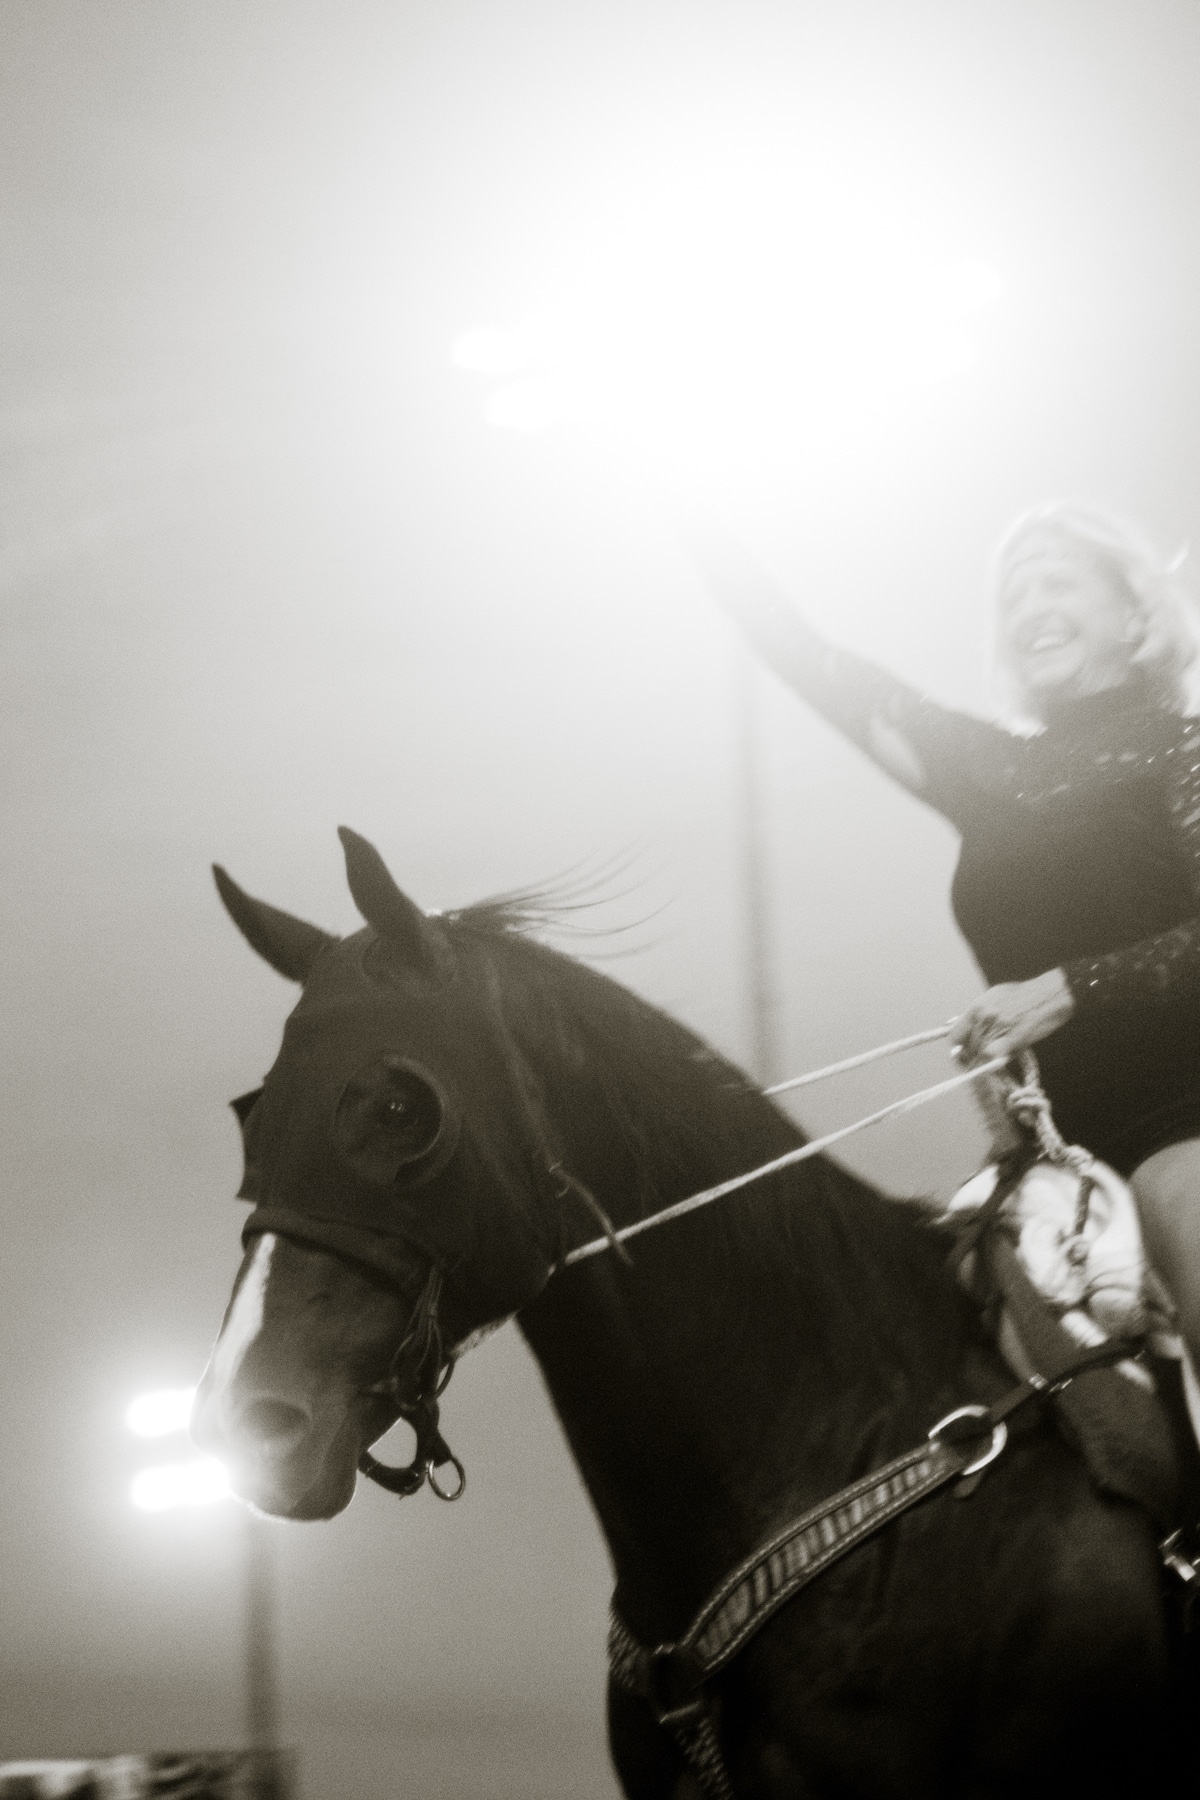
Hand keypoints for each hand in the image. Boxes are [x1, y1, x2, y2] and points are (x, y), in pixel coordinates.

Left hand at [950, 969, 1074, 1065]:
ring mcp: (996, 1028)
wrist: (1050, 995)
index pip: (955, 1034)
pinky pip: (992, 1056)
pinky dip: (993, 1063)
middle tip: (984, 1058)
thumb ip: (979, 1014)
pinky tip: (1000, 1061)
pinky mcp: (1011, 1038)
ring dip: (987, 1059)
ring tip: (1000, 1054)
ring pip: (980, 1054)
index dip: (959, 1047)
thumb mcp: (995, 996)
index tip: (964, 1052)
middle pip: (969, 1047)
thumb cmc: (1026, 996)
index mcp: (977, 1007)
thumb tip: (964, 1029)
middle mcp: (983, 1017)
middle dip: (974, 1056)